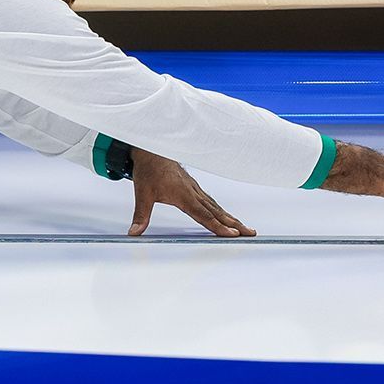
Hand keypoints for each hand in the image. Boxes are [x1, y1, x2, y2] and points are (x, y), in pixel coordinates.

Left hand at [129, 148, 254, 237]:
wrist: (151, 149)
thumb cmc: (149, 169)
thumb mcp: (142, 193)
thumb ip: (141, 215)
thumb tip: (134, 233)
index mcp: (184, 195)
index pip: (204, 215)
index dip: (218, 226)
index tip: (232, 234)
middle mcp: (193, 192)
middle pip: (217, 212)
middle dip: (234, 224)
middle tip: (250, 233)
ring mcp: (195, 189)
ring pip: (216, 207)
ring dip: (231, 218)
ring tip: (245, 228)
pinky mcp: (194, 187)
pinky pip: (211, 201)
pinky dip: (221, 211)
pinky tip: (226, 216)